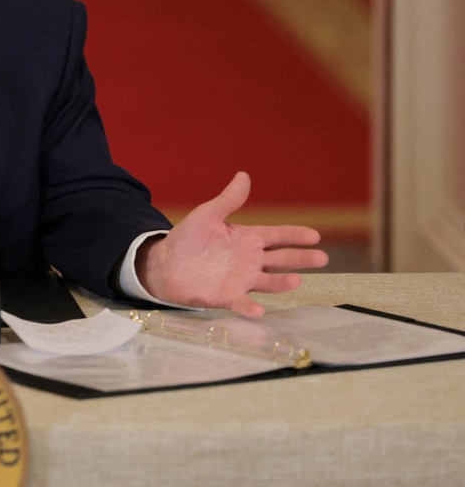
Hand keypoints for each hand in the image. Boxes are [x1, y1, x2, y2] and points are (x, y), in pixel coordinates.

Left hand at [136, 171, 328, 316]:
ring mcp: (241, 280)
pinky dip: (250, 307)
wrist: (165, 264)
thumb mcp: (207, 215)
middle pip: (281, 259)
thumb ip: (228, 200)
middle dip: (301, 259)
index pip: (278, 236)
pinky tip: (259, 310)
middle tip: (322, 258)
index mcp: (247, 239)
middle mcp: (250, 260)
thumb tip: (244, 175)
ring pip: (268, 281)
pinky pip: (241, 302)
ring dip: (281, 282)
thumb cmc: (188, 239)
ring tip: (295, 280)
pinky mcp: (226, 296)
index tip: (315, 236)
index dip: (296, 235)